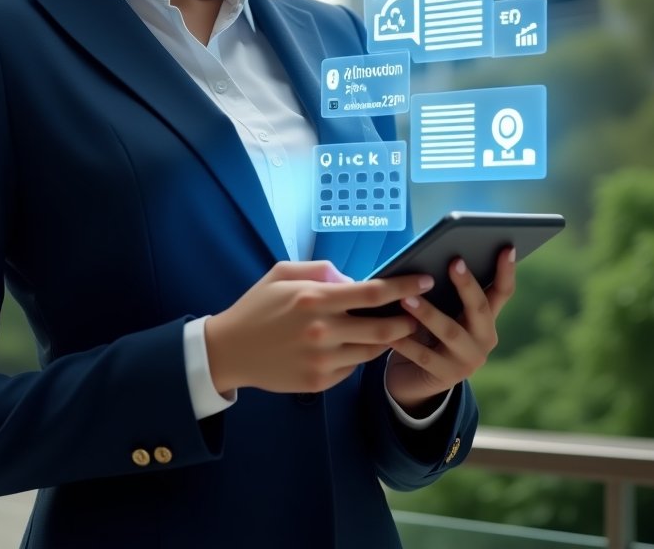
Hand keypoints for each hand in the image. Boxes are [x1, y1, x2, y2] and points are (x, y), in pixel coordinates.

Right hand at [204, 260, 433, 395]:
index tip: (423, 280)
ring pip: (371, 352)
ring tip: (393, 329)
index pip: (373, 293)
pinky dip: (358, 355)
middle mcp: (322, 331)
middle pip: (383, 329)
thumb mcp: (282, 273)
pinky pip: (352, 368)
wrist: (229, 350)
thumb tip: (353, 278)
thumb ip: (321, 270)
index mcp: (314, 299)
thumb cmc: (257, 306)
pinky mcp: (319, 382)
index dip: (404, 286)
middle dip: (407, 320)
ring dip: (387, 340)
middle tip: (417, 313)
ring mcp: (321, 360)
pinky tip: (354, 346)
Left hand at [385, 246, 516, 411]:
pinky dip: (406, 341)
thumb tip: (427, 258)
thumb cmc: (427, 333)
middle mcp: (484, 339)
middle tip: (453, 261)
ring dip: (428, 313)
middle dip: (467, 284)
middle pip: (480, 308)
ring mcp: (468, 360)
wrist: (415, 379)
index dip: (507, 270)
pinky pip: (424, 356)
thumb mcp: (441, 311)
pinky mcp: (446, 377)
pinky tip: (391, 330)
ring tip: (406, 297)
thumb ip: (442, 292)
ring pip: (450, 332)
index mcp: (486, 318)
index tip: (507, 246)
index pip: (502, 292)